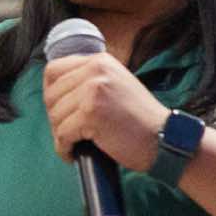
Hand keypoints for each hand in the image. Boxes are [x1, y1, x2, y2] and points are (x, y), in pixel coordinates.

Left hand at [41, 52, 170, 171]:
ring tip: (74, 144)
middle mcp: (95, 70)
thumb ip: (90, 81)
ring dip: (60, 135)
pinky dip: (64, 148)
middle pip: (51, 95)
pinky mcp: (91, 113)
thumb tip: (54, 91)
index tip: (58, 110)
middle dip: (55, 118)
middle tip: (67, 133)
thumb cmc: (140, 119)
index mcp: (100, 61)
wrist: (165, 138)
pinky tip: (73, 154)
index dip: (50, 93)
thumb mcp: (116, 85)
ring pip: (55, 116)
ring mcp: (92, 91)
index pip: (54, 70)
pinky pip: (62, 134)